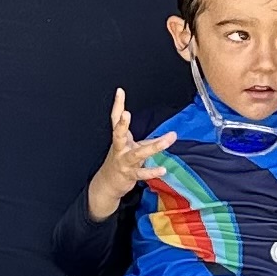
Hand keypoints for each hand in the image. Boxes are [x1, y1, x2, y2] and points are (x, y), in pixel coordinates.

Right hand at [87, 87, 176, 219]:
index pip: (116, 119)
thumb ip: (148, 141)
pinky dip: (152, 171)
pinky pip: (141, 173)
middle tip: (126, 113)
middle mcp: (119, 149)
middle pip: (118, 134)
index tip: (120, 91)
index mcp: (120, 139)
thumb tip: (168, 135)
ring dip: (154, 146)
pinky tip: (163, 169)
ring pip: (137, 154)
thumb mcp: (132, 148)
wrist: (107, 184)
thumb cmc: (121, 162)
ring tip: (168, 139)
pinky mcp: (129, 175)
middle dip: (122, 124)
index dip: (117, 105)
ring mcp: (123, 162)